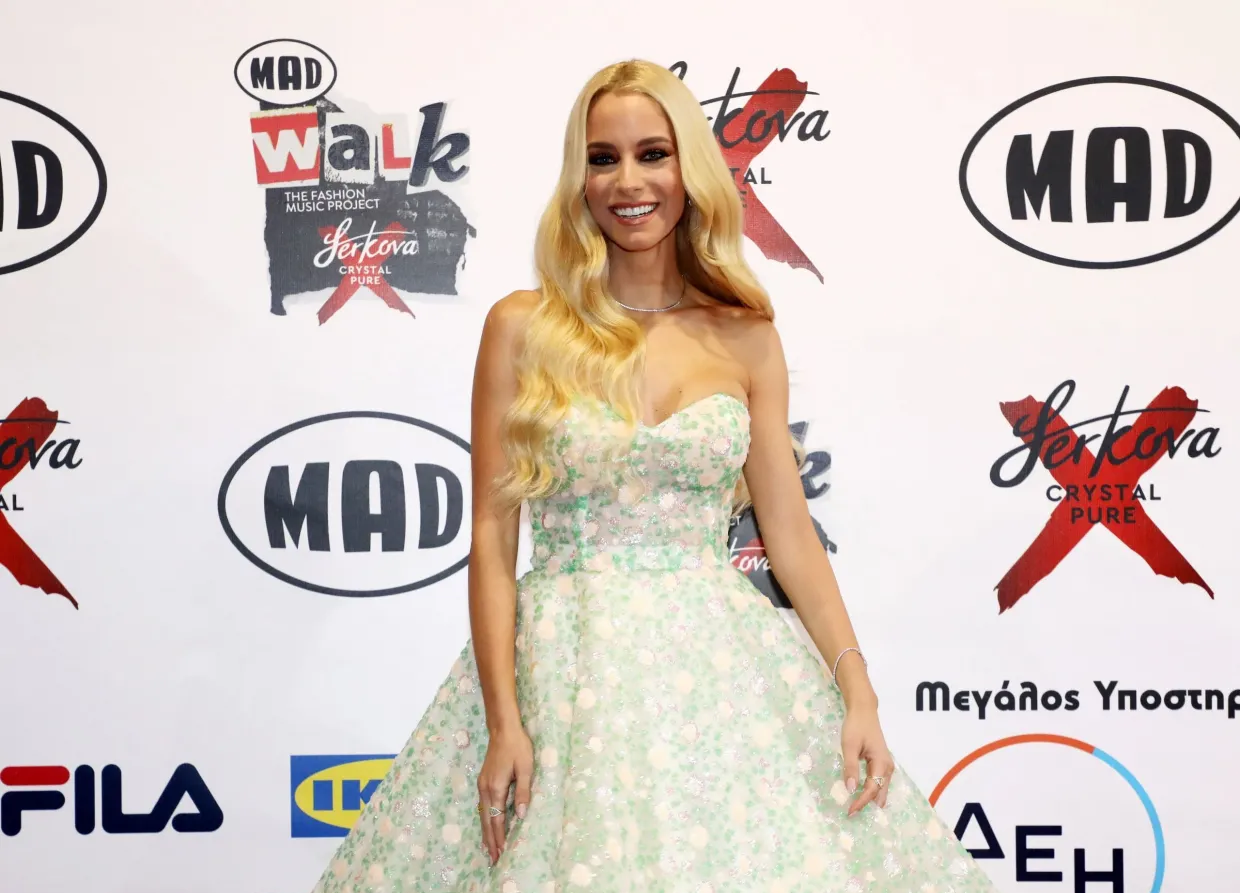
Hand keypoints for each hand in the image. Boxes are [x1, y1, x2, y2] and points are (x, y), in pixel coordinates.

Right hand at [477, 725, 533, 865]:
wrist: (503, 729)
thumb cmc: (517, 747)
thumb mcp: (525, 768)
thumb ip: (523, 792)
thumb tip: (521, 815)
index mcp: (495, 787)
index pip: (497, 818)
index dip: (499, 836)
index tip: (501, 852)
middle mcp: (485, 789)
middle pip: (487, 820)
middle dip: (490, 840)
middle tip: (494, 859)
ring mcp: (482, 785)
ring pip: (483, 814)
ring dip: (486, 832)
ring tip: (489, 850)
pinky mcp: (483, 781)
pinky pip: (483, 807)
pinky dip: (485, 820)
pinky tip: (487, 826)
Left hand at [840, 703, 894, 815]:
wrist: (864, 711)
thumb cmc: (856, 727)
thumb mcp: (849, 746)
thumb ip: (851, 768)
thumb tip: (851, 789)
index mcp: (881, 763)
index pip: (872, 789)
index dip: (861, 801)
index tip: (850, 811)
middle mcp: (887, 767)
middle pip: (879, 792)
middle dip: (867, 804)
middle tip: (852, 814)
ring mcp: (886, 765)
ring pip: (881, 788)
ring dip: (870, 799)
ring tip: (857, 809)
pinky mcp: (881, 763)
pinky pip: (879, 782)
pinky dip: (872, 791)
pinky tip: (864, 797)